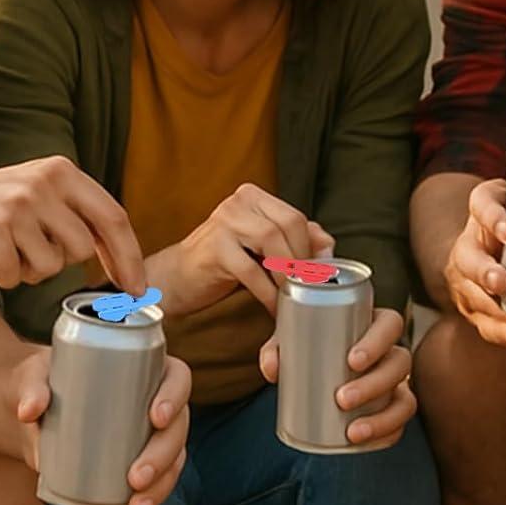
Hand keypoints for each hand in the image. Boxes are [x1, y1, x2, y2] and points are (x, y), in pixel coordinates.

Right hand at [0, 157, 145, 292]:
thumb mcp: (34, 194)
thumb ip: (74, 213)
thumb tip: (126, 259)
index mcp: (59, 170)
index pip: (113, 217)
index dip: (129, 256)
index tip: (139, 288)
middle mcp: (42, 183)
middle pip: (82, 249)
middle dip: (58, 263)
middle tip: (24, 253)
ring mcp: (17, 207)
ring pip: (51, 267)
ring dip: (27, 271)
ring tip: (1, 250)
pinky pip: (16, 277)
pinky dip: (1, 277)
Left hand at [14, 348, 192, 504]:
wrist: (30, 412)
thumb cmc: (39, 382)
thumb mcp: (32, 377)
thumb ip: (32, 388)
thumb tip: (28, 411)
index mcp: (144, 366)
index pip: (176, 376)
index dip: (174, 396)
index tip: (155, 416)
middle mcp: (155, 397)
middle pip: (178, 423)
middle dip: (164, 453)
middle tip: (136, 476)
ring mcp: (151, 430)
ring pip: (174, 454)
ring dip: (163, 481)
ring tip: (137, 504)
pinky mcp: (140, 456)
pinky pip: (160, 476)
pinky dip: (154, 494)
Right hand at [153, 184, 331, 316]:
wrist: (177, 278)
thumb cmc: (225, 263)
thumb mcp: (262, 248)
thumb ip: (295, 241)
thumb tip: (328, 249)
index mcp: (253, 197)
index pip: (295, 216)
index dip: (310, 248)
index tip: (317, 275)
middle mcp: (239, 202)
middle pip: (288, 224)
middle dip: (301, 260)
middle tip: (305, 288)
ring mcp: (224, 221)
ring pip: (272, 241)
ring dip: (287, 275)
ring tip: (291, 298)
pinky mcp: (214, 248)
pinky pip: (252, 270)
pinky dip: (268, 293)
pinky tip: (273, 308)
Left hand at [259, 307, 416, 447]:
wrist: (315, 367)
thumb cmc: (309, 345)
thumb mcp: (292, 340)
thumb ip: (277, 348)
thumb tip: (272, 369)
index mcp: (373, 325)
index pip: (390, 324)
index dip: (378, 342)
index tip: (352, 361)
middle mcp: (390, 352)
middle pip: (400, 362)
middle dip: (374, 384)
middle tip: (342, 399)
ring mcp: (396, 383)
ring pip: (405, 398)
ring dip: (383, 417)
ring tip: (353, 432)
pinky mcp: (393, 408)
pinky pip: (400, 424)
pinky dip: (386, 435)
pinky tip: (364, 442)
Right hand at [442, 178, 505, 347]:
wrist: (495, 242)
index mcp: (484, 208)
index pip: (480, 205)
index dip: (491, 218)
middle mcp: (469, 242)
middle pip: (466, 258)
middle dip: (483, 272)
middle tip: (503, 283)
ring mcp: (467, 277)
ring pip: (471, 295)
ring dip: (494, 310)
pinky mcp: (475, 305)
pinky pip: (485, 323)